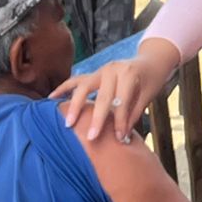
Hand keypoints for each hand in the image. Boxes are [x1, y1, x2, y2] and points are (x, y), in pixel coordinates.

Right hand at [49, 40, 178, 141]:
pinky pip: (76, 80)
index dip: (120, 121)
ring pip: (84, 87)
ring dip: (76, 106)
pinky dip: (64, 88)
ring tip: (68, 123)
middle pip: (102, 97)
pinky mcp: (93, 73)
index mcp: (129, 74)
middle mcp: (112, 69)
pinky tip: (52, 98)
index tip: (119, 139)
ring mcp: (101, 70)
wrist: (150, 62)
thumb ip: (132, 115)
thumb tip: (120, 137)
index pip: (122, 101)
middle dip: (97, 119)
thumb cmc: (150, 81)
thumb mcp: (147, 97)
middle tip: (90, 138)